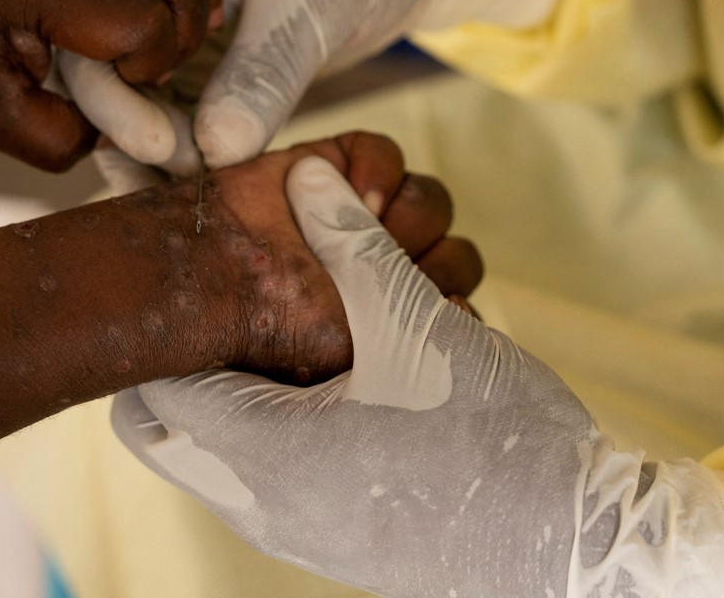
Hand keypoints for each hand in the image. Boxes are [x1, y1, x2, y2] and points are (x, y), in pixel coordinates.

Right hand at [60, 0, 569, 173]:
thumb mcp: (310, 1)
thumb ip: (264, 72)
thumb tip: (216, 150)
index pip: (101, 23)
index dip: (115, 92)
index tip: (158, 146)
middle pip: (108, 68)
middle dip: (133, 130)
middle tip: (178, 177)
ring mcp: (179, 30)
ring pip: (144, 101)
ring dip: (159, 150)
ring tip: (186, 197)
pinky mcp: (212, 66)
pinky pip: (184, 114)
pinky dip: (190, 151)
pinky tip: (203, 189)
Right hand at [101, 131, 482, 383]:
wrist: (205, 277)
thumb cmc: (274, 329)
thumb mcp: (352, 346)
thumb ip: (416, 324)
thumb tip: (463, 307)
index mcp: (393, 325)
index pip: (460, 308)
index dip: (452, 302)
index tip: (431, 308)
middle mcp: (384, 272)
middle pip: (456, 255)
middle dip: (432, 262)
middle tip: (388, 273)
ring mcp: (362, 217)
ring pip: (429, 202)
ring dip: (409, 215)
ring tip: (368, 228)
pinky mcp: (336, 166)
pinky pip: (386, 154)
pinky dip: (378, 169)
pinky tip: (354, 192)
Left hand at [114, 158, 723, 597]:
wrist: (572, 547)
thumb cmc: (492, 439)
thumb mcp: (417, 323)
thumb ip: (352, 244)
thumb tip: (306, 177)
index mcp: (260, 450)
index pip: (151, 382)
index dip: (167, 316)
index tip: (192, 271)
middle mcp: (257, 503)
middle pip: (170, 422)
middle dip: (194, 353)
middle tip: (238, 299)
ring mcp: (293, 530)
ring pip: (220, 449)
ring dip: (245, 385)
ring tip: (297, 330)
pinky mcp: (331, 539)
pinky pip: (267, 477)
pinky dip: (281, 422)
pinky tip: (341, 380)